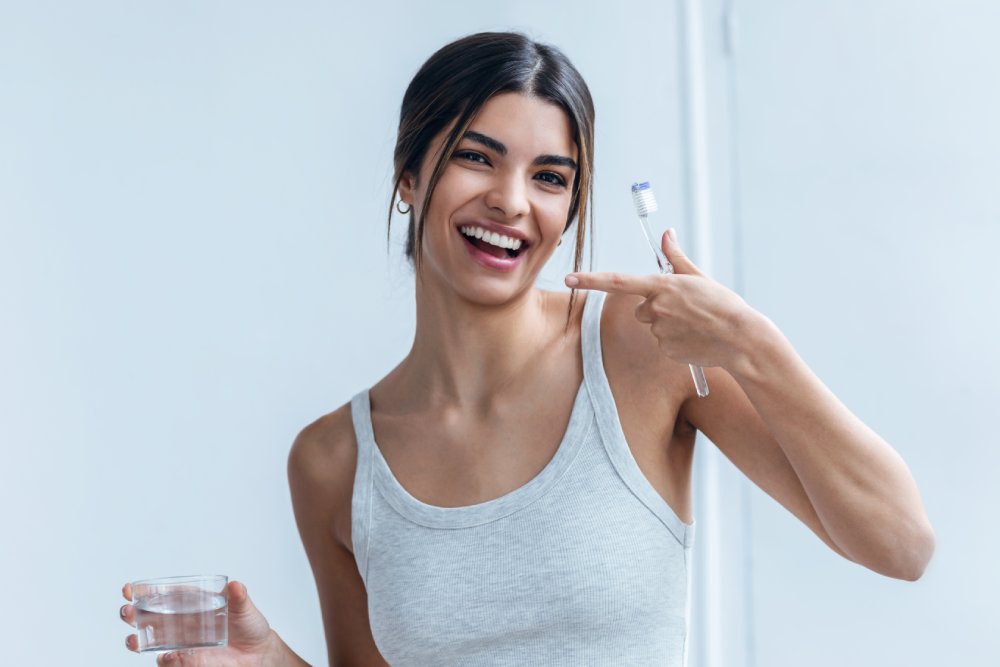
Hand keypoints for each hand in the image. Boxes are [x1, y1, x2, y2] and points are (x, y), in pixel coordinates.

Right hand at [120, 580, 282, 665]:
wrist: (257, 654)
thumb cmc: (249, 626)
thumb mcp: (245, 608)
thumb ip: (239, 598)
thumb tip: (236, 586)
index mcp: (193, 603)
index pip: (165, 595)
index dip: (145, 591)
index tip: (129, 589)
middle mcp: (183, 622)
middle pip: (150, 617)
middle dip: (133, 614)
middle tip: (127, 612)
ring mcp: (182, 642)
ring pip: (152, 640)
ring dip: (138, 640)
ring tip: (133, 641)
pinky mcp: (187, 660)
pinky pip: (169, 660)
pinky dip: (164, 659)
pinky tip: (164, 656)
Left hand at [566, 228, 755, 368]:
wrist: (740, 338)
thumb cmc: (722, 305)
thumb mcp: (699, 277)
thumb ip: (676, 258)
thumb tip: (666, 235)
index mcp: (662, 286)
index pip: (618, 281)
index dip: (590, 279)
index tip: (568, 278)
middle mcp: (656, 308)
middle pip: (640, 308)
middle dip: (656, 308)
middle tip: (685, 309)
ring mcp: (660, 331)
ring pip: (653, 325)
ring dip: (667, 324)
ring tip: (694, 324)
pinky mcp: (666, 349)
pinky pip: (663, 343)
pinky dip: (675, 341)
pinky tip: (695, 338)